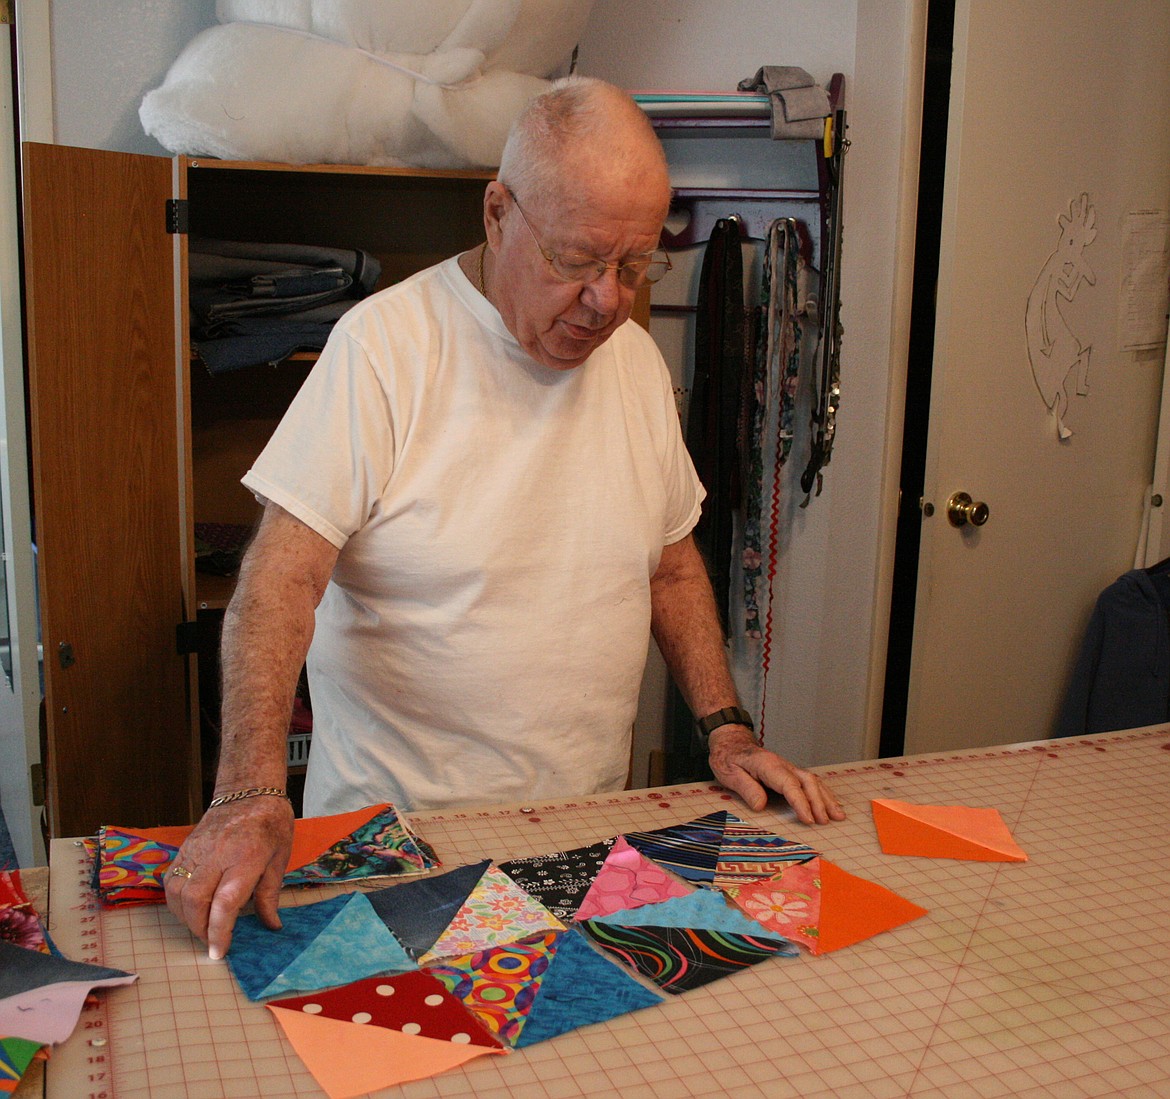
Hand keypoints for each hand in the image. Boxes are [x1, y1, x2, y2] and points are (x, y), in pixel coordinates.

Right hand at [164, 796, 294, 959]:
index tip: (218, 952)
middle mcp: (216, 854)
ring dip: (185, 917)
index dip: (219, 931)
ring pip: (176, 892)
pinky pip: (170, 879)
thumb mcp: (281, 857)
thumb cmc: (271, 823)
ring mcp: (196, 850)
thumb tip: (271, 925)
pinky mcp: (184, 847)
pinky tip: (188, 907)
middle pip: (194, 901)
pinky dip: (174, 900)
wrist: (249, 790)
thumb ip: (271, 893)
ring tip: (201, 927)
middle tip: (212, 941)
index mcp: (246, 857)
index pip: (225, 902)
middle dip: (200, 929)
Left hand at [707, 727, 844, 823]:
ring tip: (838, 815)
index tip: (808, 819)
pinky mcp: (789, 771)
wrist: (730, 742)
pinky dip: (822, 793)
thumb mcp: (729, 773)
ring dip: (826, 798)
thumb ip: (746, 788)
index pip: (789, 785)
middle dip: (819, 802)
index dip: (801, 802)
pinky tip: (830, 803)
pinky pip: (809, 781)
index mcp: (767, 765)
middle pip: (807, 782)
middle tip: (825, 821)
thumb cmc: (728, 758)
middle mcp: (782, 765)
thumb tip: (761, 805)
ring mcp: (787, 767)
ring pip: (812, 781)